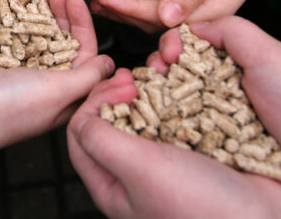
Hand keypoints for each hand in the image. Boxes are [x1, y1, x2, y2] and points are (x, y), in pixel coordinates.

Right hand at [0, 0, 113, 151]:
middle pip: (58, 35)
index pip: (82, 50)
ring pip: (33, 29)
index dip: (82, 22)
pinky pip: (7, 30)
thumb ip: (87, 76)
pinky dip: (12, 11)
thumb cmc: (8, 109)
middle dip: (60, 8)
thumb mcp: (57, 91)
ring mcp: (14, 69)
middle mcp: (40, 79)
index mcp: (61, 91)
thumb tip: (109, 64)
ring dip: (38, 5)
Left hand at [67, 63, 280, 217]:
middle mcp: (137, 175)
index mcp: (113, 186)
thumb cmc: (199, 204)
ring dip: (150, 91)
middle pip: (112, 122)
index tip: (117, 85)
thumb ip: (101, 142)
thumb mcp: (138, 170)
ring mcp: (168, 164)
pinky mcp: (196, 153)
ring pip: (147, 115)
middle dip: (119, 92)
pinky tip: (187, 87)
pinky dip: (179, 98)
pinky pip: (180, 118)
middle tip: (135, 76)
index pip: (82, 136)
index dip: (92, 102)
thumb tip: (82, 119)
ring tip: (161, 76)